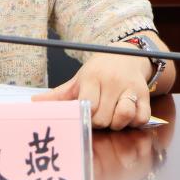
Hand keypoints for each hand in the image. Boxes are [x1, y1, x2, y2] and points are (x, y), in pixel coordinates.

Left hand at [32, 43, 151, 129]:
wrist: (126, 56)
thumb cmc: (98, 72)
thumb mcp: (78, 80)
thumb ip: (58, 95)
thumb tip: (34, 103)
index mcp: (92, 78)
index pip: (88, 106)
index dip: (86, 115)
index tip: (86, 112)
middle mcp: (112, 81)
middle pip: (103, 118)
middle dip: (99, 122)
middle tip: (98, 115)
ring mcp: (130, 88)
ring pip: (124, 117)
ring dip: (116, 123)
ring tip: (111, 116)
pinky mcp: (145, 95)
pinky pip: (141, 119)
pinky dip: (133, 122)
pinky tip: (126, 115)